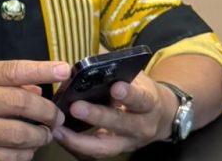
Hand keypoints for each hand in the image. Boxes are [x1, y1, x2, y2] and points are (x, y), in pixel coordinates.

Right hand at [0, 60, 70, 159]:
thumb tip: (39, 90)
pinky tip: (27, 148)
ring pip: (17, 135)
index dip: (40, 70)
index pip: (11, 71)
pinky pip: (9, 158)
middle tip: (56, 117)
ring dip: (40, 135)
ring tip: (45, 133)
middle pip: (19, 104)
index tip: (63, 70)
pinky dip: (25, 153)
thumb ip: (7, 80)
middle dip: (47, 111)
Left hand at [52, 71, 177, 158]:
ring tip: (58, 130)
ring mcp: (129, 142)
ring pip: (105, 147)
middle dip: (97, 116)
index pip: (140, 99)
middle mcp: (142, 126)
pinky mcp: (116, 151)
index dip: (128, 94)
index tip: (115, 87)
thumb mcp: (138, 80)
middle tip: (76, 107)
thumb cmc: (143, 92)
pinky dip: (77, 146)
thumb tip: (91, 68)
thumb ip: (119, 75)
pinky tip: (60, 137)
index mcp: (149, 104)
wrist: (163, 118)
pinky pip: (95, 153)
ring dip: (79, 140)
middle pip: (120, 124)